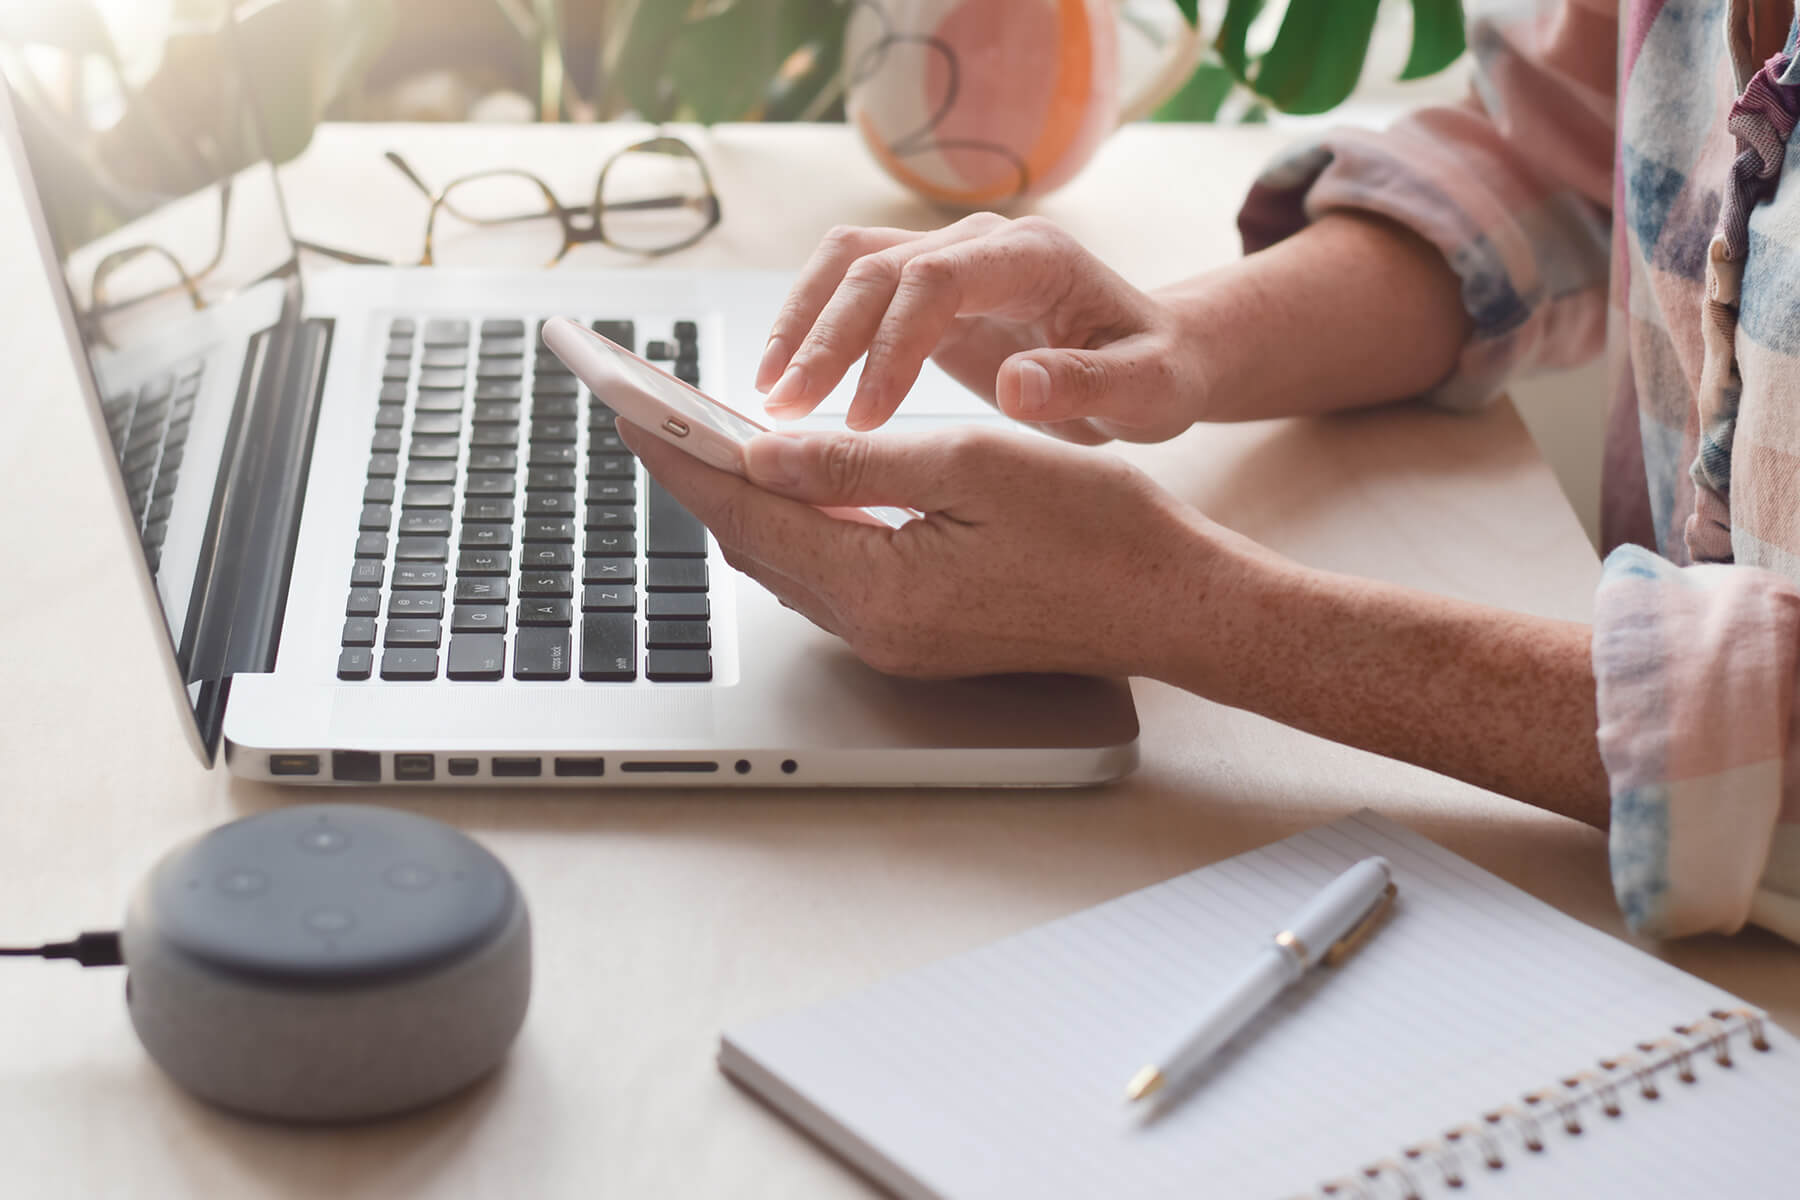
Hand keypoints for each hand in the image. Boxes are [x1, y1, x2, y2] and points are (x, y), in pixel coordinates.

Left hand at [617, 421, 1221, 679]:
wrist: (1174, 604)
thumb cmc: (1099, 531)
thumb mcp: (974, 466)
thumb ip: (859, 459)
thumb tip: (766, 450)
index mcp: (880, 587)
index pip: (747, 512)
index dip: (683, 456)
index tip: (630, 407)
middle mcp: (875, 629)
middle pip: (755, 545)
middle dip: (701, 477)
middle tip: (658, 415)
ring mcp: (897, 643)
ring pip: (790, 563)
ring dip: (751, 502)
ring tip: (715, 438)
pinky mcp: (921, 638)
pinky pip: (834, 576)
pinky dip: (803, 526)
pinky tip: (802, 485)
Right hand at [755, 213, 1208, 443]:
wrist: (1151, 355)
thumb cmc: (1156, 372)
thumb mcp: (1149, 390)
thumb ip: (1091, 384)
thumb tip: (1019, 385)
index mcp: (1034, 257)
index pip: (937, 278)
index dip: (890, 343)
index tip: (866, 418)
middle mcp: (982, 244)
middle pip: (876, 265)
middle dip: (825, 338)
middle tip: (788, 413)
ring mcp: (948, 259)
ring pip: (848, 265)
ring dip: (801, 324)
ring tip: (770, 396)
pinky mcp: (923, 289)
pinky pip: (849, 290)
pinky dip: (810, 327)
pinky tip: (788, 381)